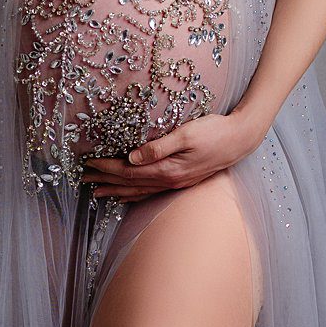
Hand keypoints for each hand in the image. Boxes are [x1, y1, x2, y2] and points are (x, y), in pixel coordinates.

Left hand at [81, 109, 262, 201]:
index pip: (129, 171)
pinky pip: (152, 191)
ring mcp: (176, 183)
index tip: (89, 164)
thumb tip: (132, 157)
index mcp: (168, 169)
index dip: (107, 168)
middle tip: (84, 181)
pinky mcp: (182, 180)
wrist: (241, 139)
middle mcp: (170, 180)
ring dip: (117, 191)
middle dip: (106, 182)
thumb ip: (158, 147)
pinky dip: (135, 194)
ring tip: (98, 192)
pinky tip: (128, 195)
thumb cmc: (215, 131)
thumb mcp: (186, 133)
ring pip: (140, 190)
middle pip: (130, 184)